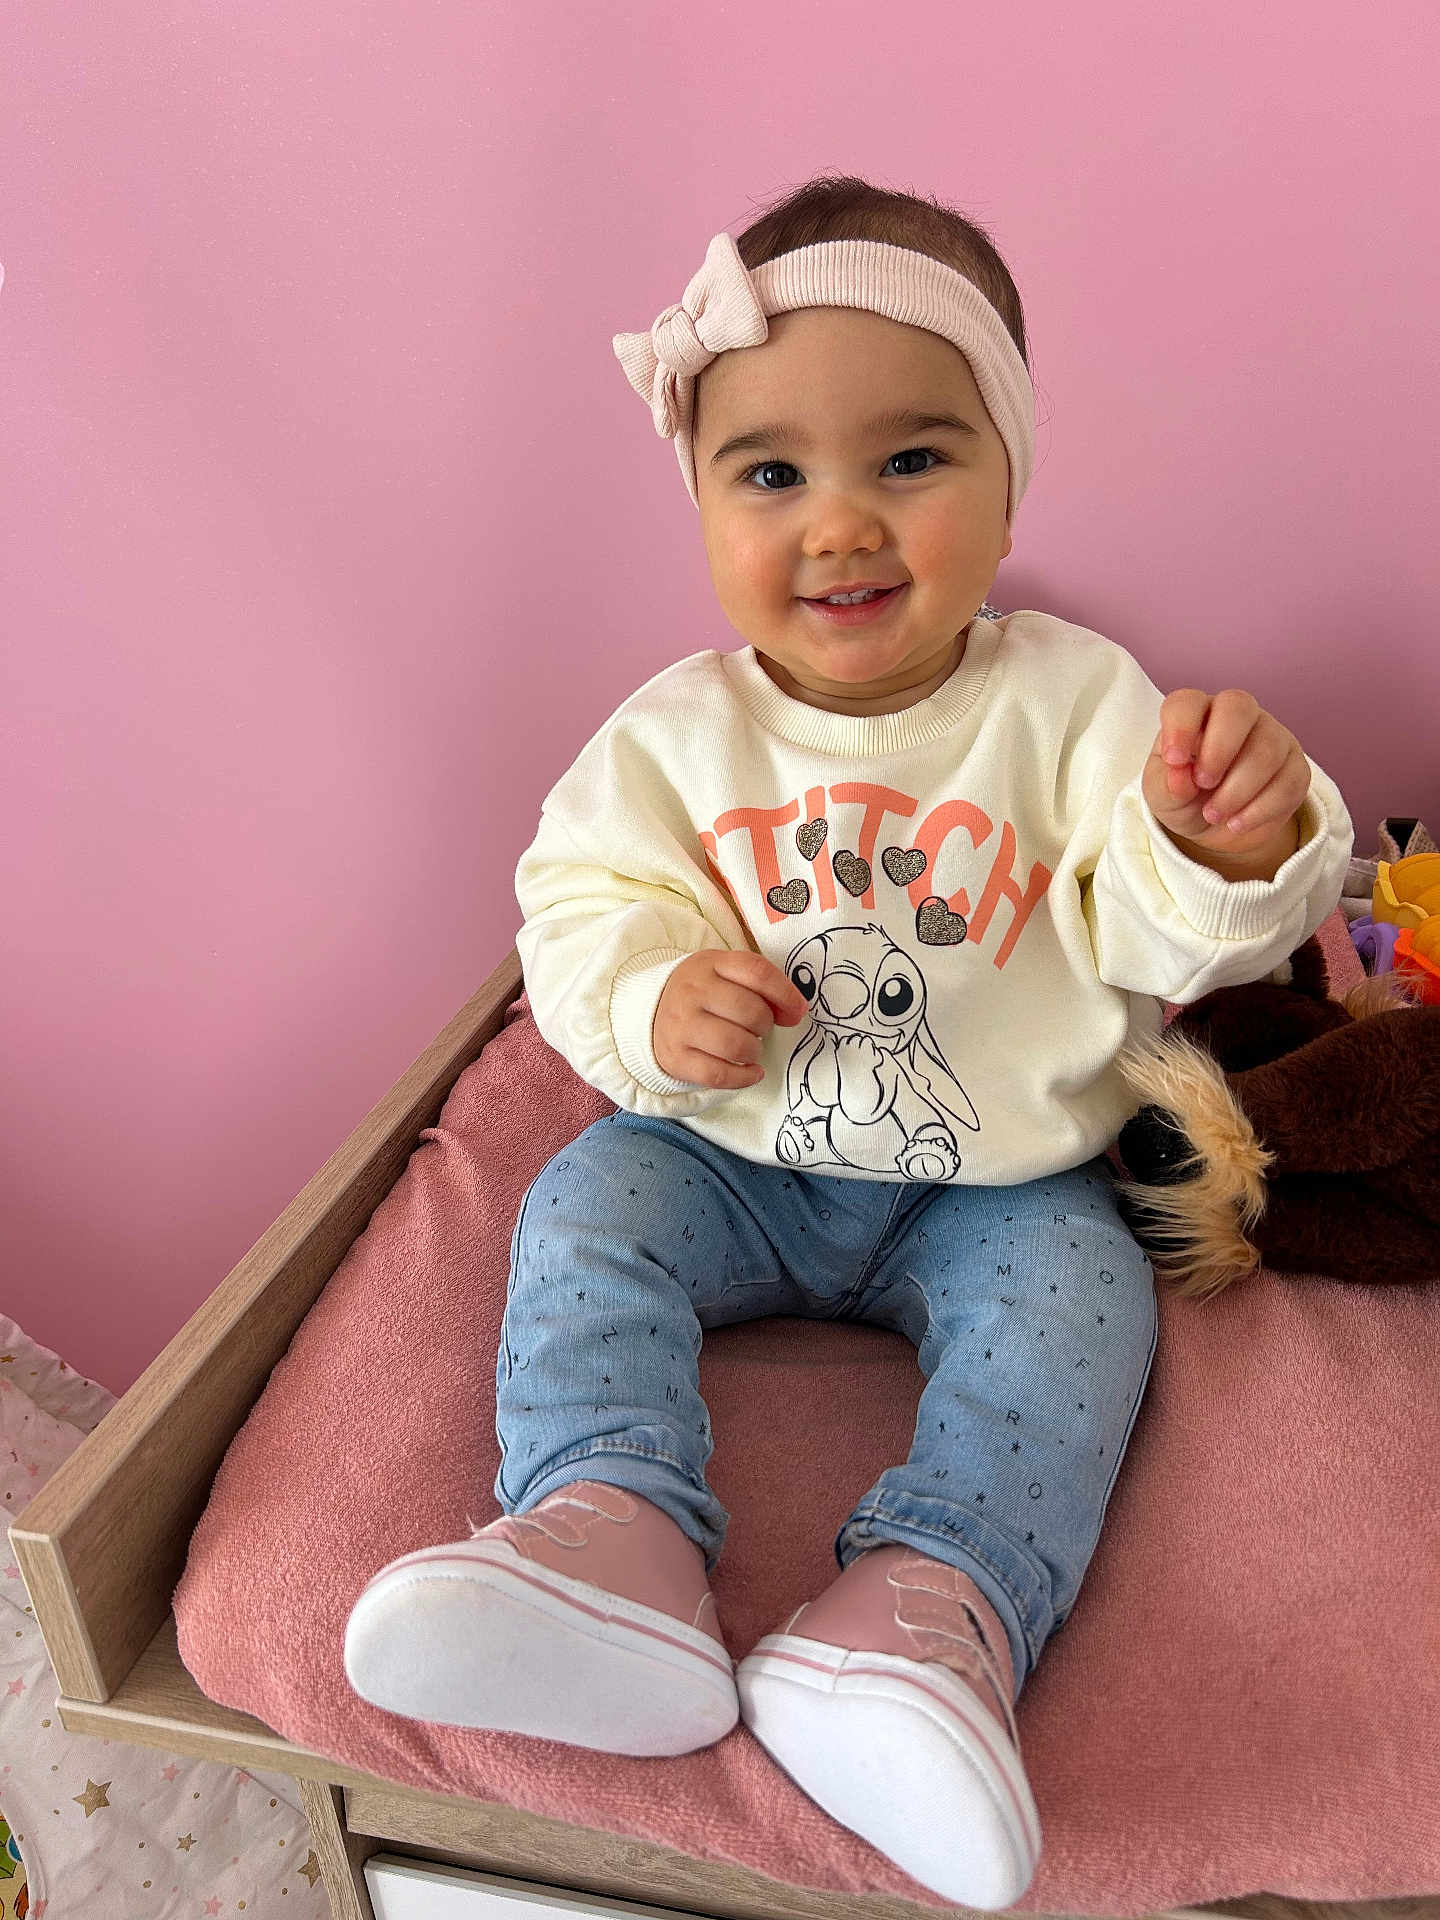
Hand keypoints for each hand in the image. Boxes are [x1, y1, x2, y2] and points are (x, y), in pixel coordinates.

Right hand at [653, 949, 807, 1089]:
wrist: (652, 1012)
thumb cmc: (703, 993)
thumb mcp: (726, 974)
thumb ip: (763, 986)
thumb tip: (795, 1012)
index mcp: (710, 963)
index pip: (757, 972)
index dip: (786, 994)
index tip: (797, 1011)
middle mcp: (692, 991)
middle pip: (750, 1011)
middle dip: (765, 1025)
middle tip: (759, 1028)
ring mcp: (680, 1025)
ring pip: (735, 1045)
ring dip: (754, 1052)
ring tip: (751, 1049)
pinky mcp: (675, 1058)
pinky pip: (719, 1075)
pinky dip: (744, 1078)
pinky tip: (751, 1072)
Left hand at [1142, 687, 1310, 864]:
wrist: (1217, 826)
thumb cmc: (1185, 797)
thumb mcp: (1163, 795)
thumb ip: (1165, 783)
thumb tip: (1179, 776)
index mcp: (1196, 713)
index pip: (1187, 702)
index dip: (1180, 726)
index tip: (1173, 760)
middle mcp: (1238, 716)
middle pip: (1238, 707)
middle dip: (1218, 750)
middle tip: (1203, 783)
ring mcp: (1272, 736)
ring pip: (1266, 750)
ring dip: (1237, 790)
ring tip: (1214, 815)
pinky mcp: (1296, 767)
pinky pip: (1288, 782)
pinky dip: (1259, 810)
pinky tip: (1236, 823)